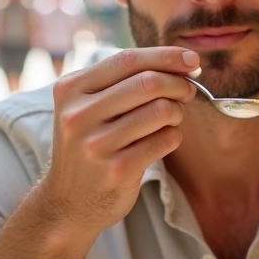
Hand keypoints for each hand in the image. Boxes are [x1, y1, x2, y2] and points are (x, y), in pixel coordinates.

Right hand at [41, 46, 199, 233]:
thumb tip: (182, 64)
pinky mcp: (118, 170)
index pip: (127, 60)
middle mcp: (78, 115)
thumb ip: (121, 82)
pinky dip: (173, 136)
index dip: (166, 56)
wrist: (66, 202)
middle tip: (188, 91)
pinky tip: (162, 140)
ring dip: (177, 112)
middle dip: (178, 84)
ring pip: (161, 111)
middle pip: (148, 82)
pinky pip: (165, 140)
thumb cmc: (88, 145)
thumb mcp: (86, 107)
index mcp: (70, 89)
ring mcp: (96, 144)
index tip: (192, 59)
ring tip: (171, 118)